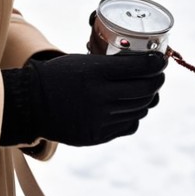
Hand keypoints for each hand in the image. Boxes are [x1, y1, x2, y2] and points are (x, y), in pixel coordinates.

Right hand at [0, 51, 165, 146]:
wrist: (33, 104)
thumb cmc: (60, 76)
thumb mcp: (84, 61)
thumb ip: (111, 65)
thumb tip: (144, 65)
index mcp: (95, 72)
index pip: (138, 67)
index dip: (156, 63)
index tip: (161, 60)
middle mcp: (100, 96)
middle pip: (144, 89)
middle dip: (157, 80)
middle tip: (159, 74)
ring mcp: (100, 118)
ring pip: (139, 108)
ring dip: (149, 98)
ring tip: (149, 90)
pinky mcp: (98, 135)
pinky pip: (129, 125)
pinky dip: (135, 115)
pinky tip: (134, 108)